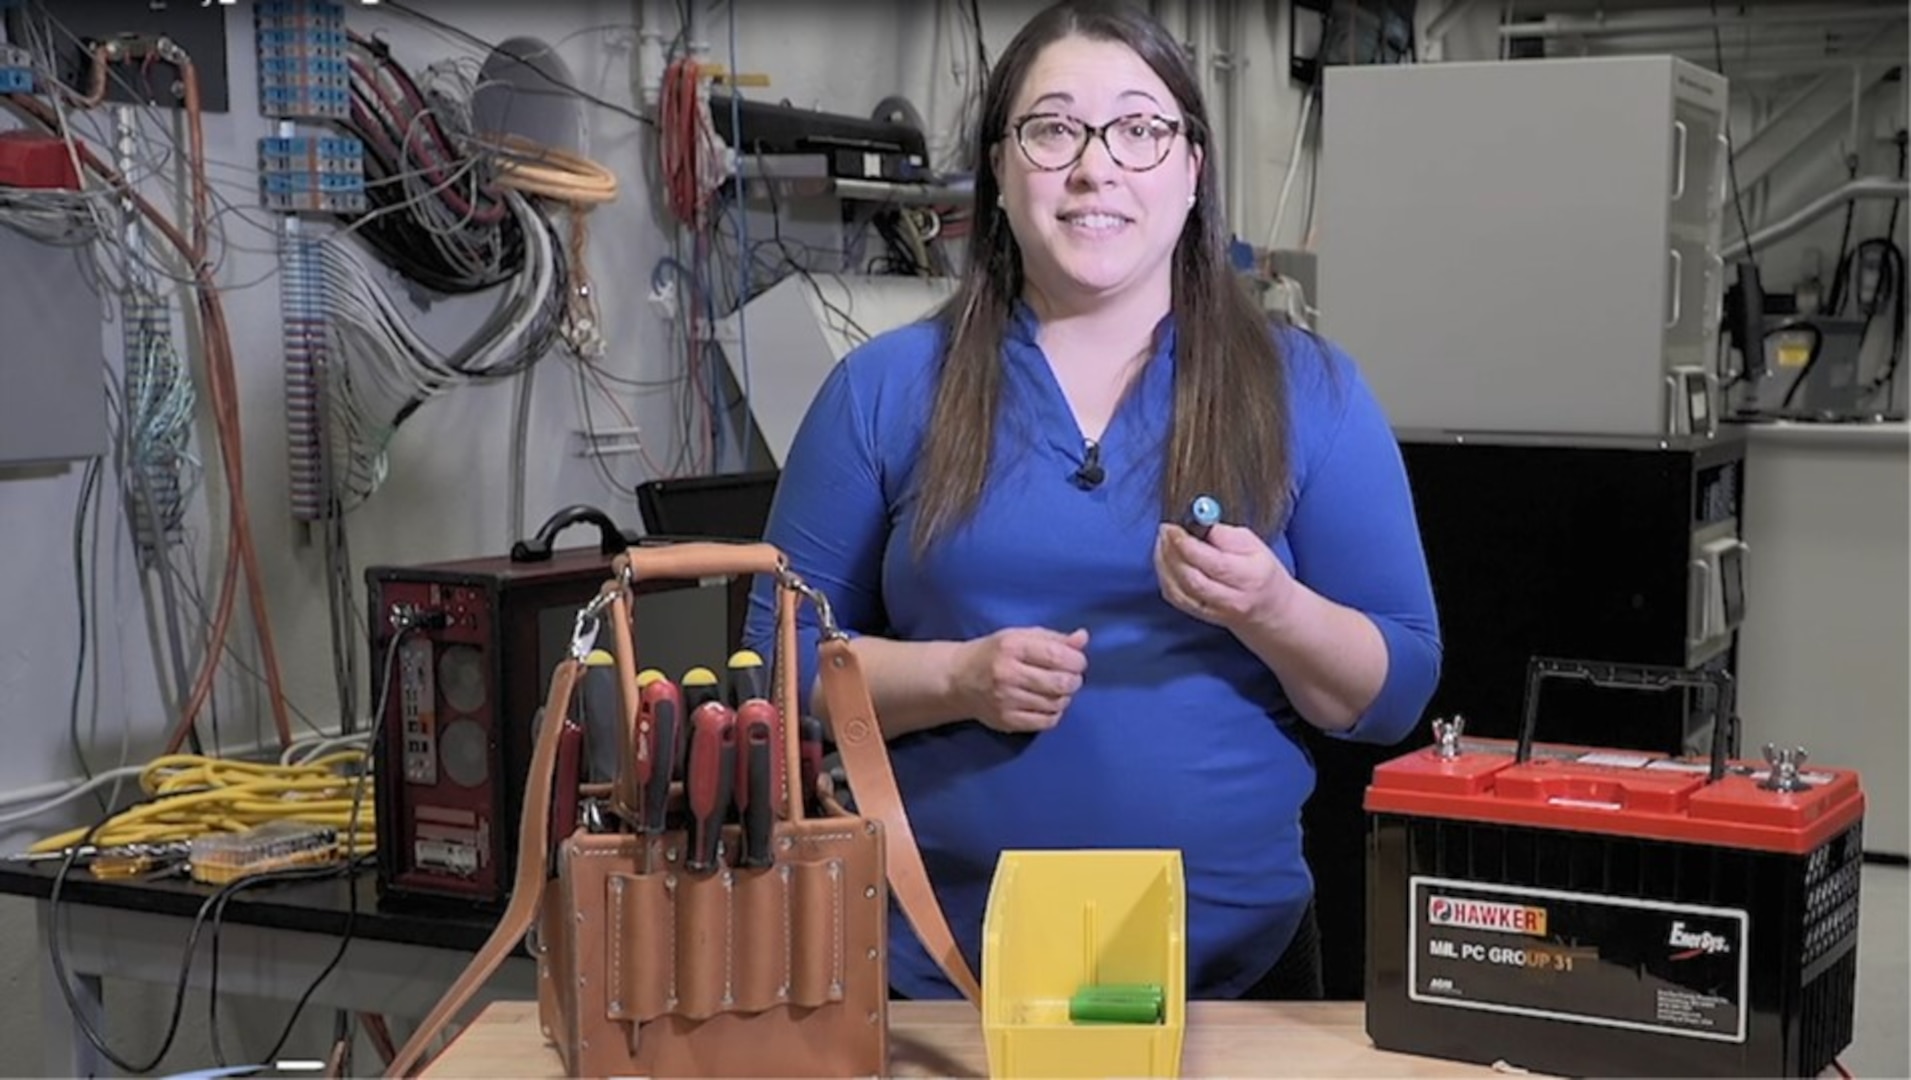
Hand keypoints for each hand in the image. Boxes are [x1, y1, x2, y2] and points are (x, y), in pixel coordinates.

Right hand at [951, 627, 1090, 733]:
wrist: (958, 679)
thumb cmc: (995, 653)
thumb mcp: (1020, 636)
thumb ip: (1053, 638)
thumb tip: (1082, 638)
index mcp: (1013, 647)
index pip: (1058, 655)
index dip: (1077, 660)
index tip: (1077, 661)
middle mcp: (1008, 674)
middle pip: (1061, 683)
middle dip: (1074, 680)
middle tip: (1071, 677)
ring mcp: (1006, 700)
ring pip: (1056, 703)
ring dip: (1064, 697)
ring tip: (1056, 689)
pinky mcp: (1006, 720)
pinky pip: (1045, 722)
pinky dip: (1054, 713)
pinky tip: (1048, 704)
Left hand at [1154, 522, 1297, 631]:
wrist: (1268, 610)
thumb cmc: (1261, 572)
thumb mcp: (1255, 546)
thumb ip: (1226, 535)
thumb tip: (1198, 523)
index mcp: (1249, 577)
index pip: (1214, 563)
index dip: (1188, 544)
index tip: (1174, 526)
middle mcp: (1232, 599)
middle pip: (1192, 579)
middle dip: (1172, 551)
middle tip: (1165, 529)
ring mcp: (1214, 611)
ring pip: (1177, 590)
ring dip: (1163, 562)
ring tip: (1163, 541)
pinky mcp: (1199, 615)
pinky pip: (1173, 597)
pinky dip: (1164, 576)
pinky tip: (1164, 559)